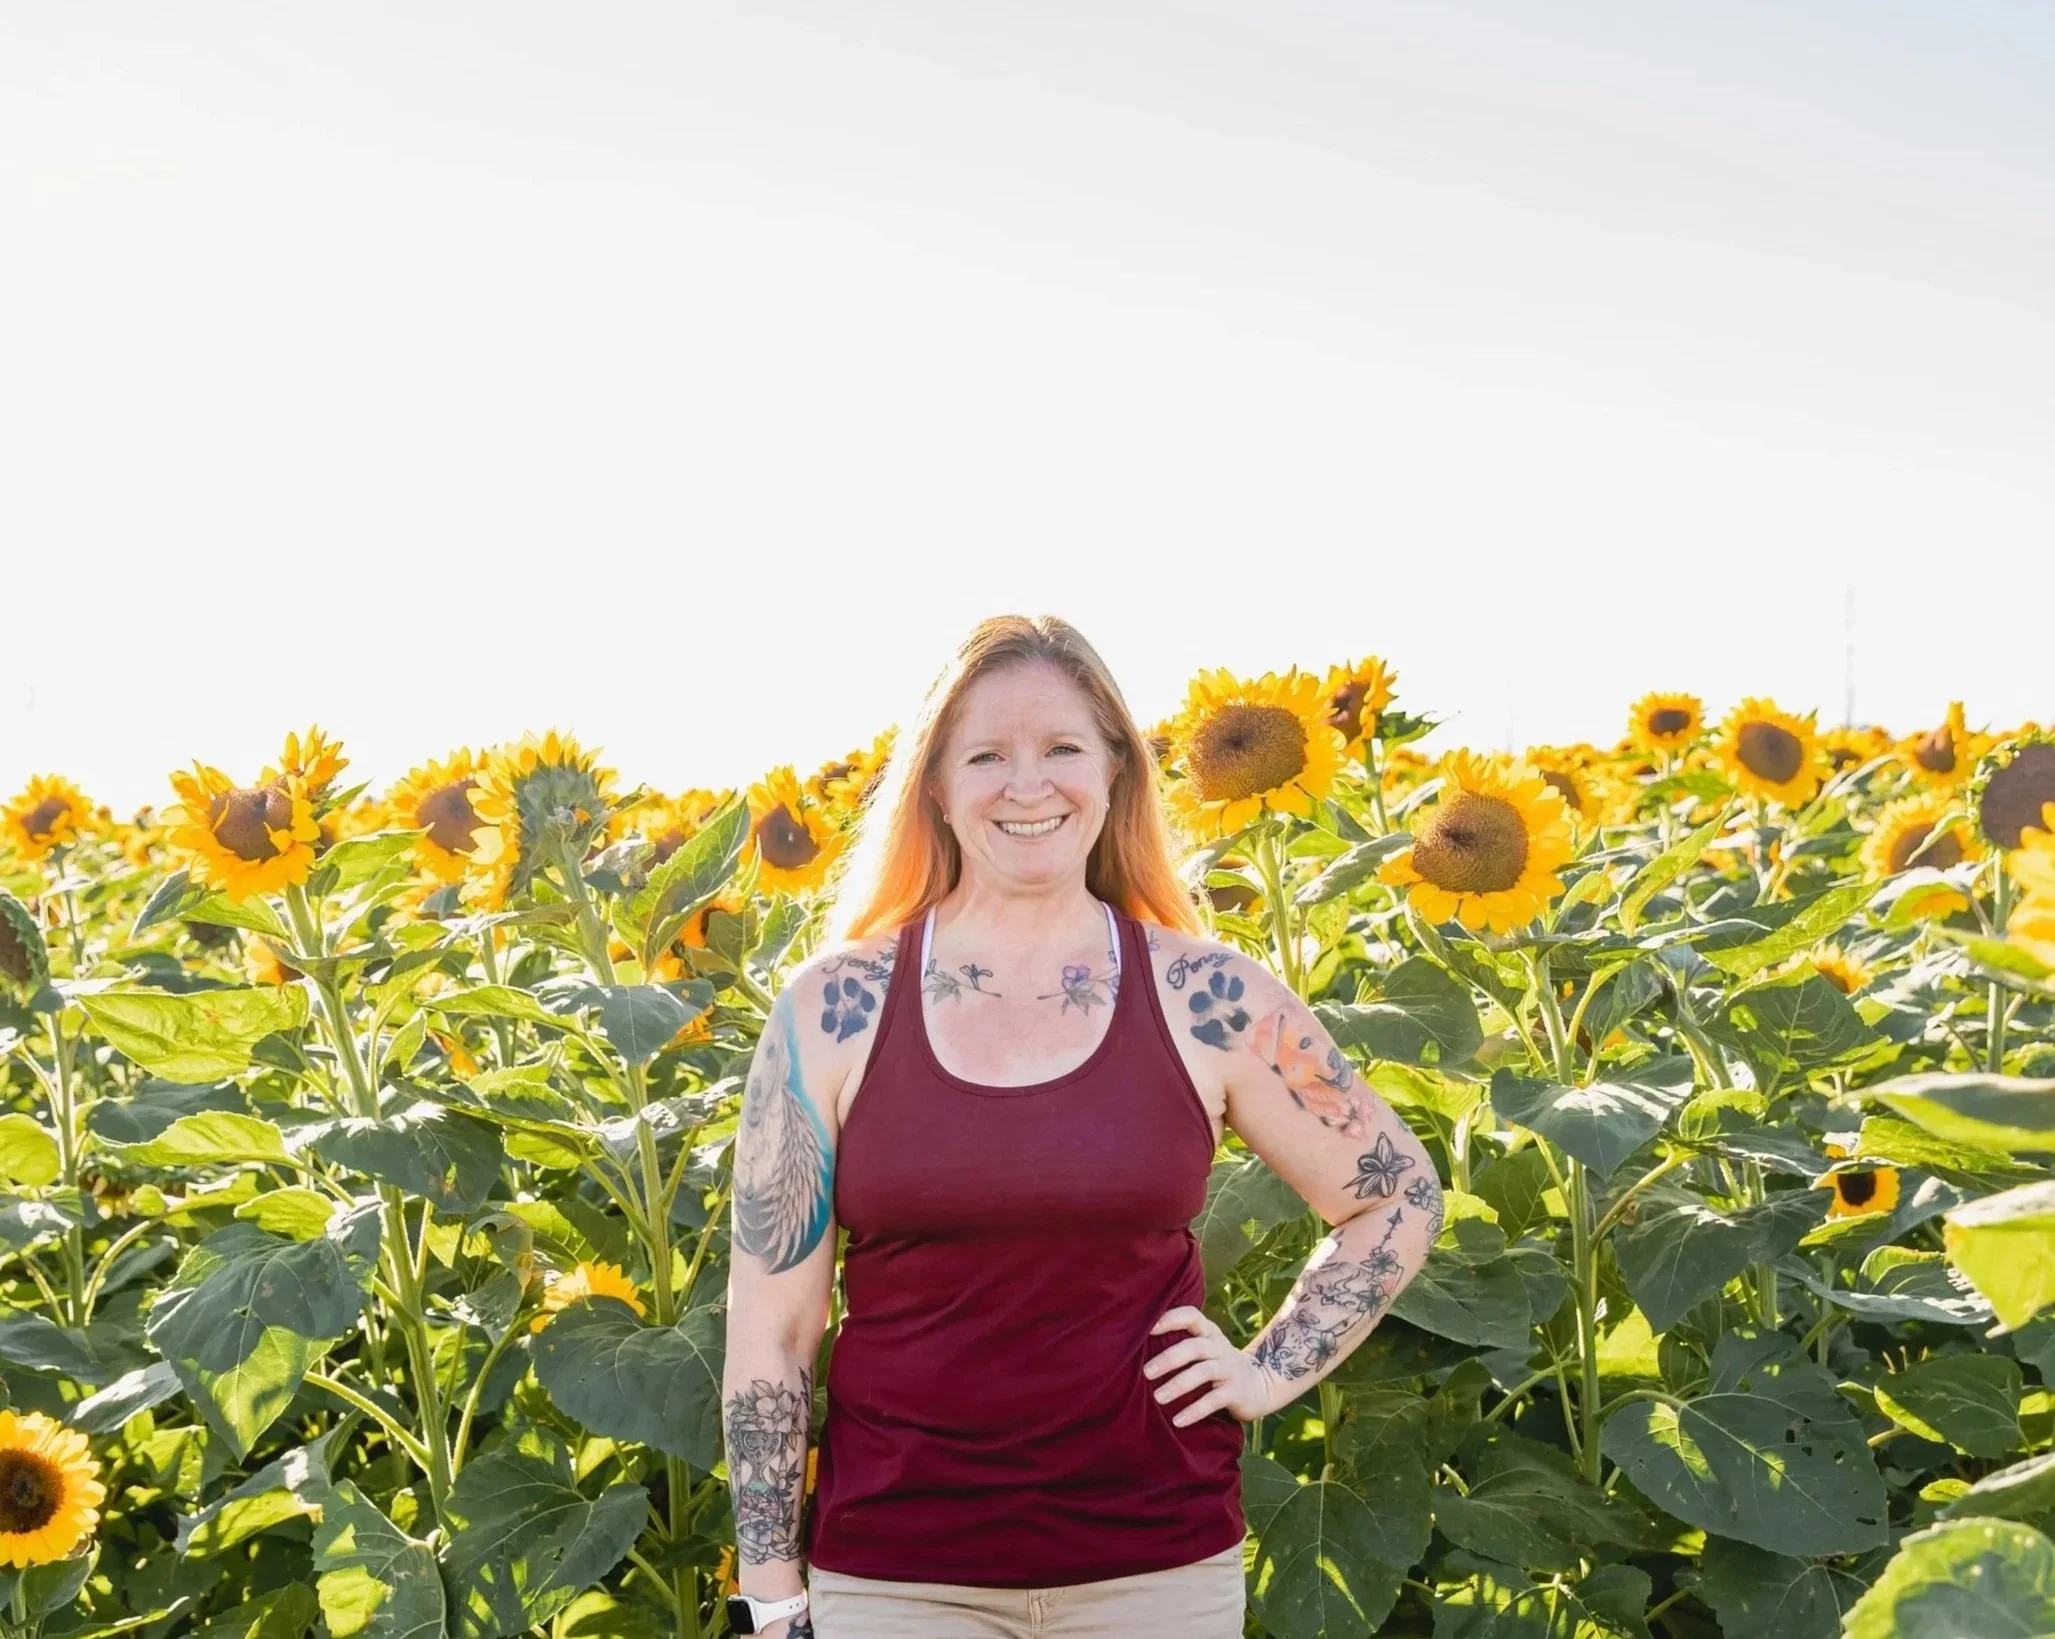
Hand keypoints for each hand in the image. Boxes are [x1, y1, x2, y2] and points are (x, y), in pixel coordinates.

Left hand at [1145, 1306, 1282, 1425]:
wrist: (1260, 1385)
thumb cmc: (1218, 1365)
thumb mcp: (1205, 1349)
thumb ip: (1182, 1344)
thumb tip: (1136, 1348)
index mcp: (1209, 1332)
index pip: (1191, 1316)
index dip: (1171, 1319)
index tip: (1148, 1329)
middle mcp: (1219, 1347)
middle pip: (1194, 1346)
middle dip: (1169, 1358)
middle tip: (1146, 1372)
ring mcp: (1230, 1368)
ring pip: (1204, 1372)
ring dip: (1179, 1384)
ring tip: (1158, 1398)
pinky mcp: (1236, 1391)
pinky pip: (1214, 1400)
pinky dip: (1195, 1410)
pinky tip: (1178, 1420)